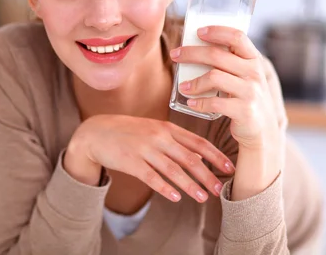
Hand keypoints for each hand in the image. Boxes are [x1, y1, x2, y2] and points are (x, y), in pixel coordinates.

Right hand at [65, 115, 234, 202]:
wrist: (96, 132)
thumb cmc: (129, 132)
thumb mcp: (155, 130)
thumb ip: (177, 142)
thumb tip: (199, 157)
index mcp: (167, 127)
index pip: (197, 142)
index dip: (215, 156)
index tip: (229, 167)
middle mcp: (158, 136)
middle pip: (188, 158)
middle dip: (207, 175)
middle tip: (220, 189)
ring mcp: (144, 149)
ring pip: (172, 169)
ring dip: (190, 185)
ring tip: (203, 197)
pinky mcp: (130, 162)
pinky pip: (151, 177)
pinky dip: (164, 187)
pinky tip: (175, 197)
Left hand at [169, 26, 281, 152]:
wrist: (263, 131)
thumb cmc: (246, 99)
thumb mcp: (245, 77)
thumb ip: (230, 63)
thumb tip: (196, 47)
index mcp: (254, 60)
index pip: (237, 37)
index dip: (217, 31)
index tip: (198, 32)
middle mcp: (254, 73)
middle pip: (217, 55)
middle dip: (191, 53)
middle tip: (175, 55)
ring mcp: (251, 92)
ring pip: (214, 77)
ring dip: (193, 82)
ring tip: (183, 87)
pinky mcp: (245, 111)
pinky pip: (215, 103)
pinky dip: (199, 103)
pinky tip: (191, 103)